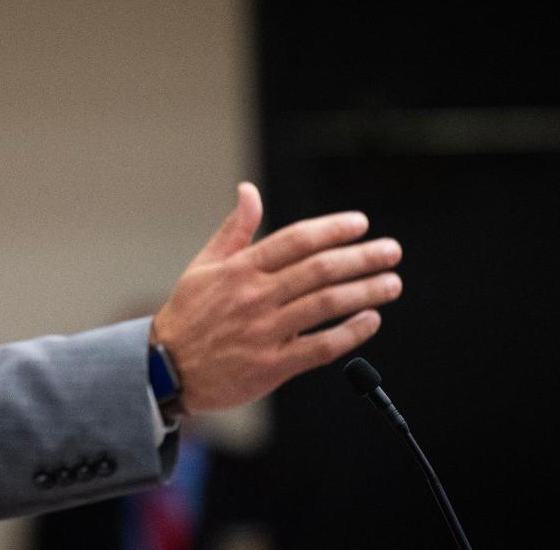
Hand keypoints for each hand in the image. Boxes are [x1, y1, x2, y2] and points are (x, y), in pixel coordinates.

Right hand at [151, 181, 401, 411]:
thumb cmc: (188, 314)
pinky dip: (351, 332)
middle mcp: (255, 297)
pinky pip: (321, 346)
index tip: (361, 224)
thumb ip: (234, 229)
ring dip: (366, 291)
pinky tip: (371, 320)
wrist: (168, 368)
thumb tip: (249, 191)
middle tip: (391, 251)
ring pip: (326, 305)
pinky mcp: (273, 365)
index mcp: (239, 269)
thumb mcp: (204, 265)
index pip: (295, 240)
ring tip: (391, 282)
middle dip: (362, 257)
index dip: (332, 229)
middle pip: (319, 270)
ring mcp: (266, 331)